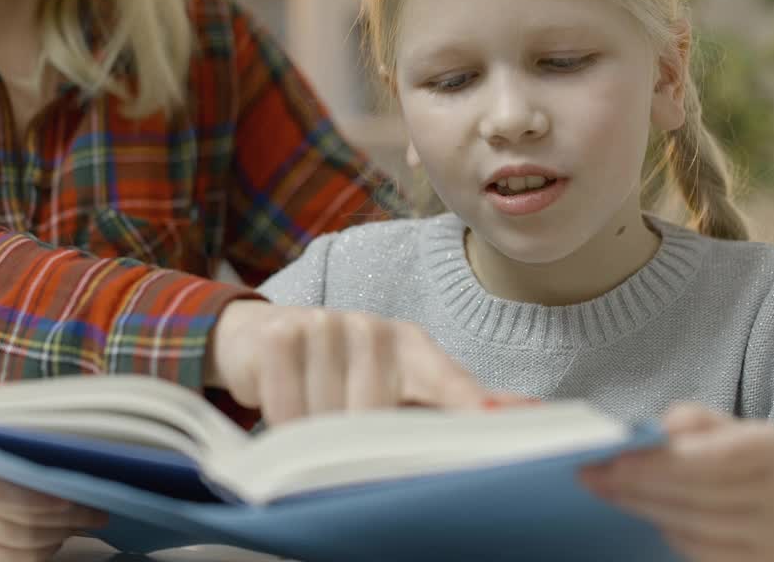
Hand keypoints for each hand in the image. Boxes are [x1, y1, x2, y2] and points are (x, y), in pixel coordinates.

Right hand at [0, 459, 107, 561]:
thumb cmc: (9, 453)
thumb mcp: (19, 440)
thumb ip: (41, 450)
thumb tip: (82, 461)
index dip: (34, 500)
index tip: (67, 499)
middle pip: (18, 526)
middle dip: (66, 520)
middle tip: (97, 512)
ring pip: (24, 549)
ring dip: (61, 536)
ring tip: (83, 520)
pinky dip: (47, 551)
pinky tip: (60, 533)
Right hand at [205, 300, 505, 423]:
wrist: (256, 337)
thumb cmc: (333, 373)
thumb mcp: (385, 386)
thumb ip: (442, 407)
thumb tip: (518, 417)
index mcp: (411, 346)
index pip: (451, 386)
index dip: (476, 410)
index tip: (511, 427)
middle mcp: (373, 330)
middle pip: (380, 422)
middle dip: (360, 447)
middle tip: (344, 443)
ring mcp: (326, 327)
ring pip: (331, 424)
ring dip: (315, 441)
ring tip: (310, 419)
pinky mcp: (282, 336)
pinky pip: (289, 414)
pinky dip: (284, 426)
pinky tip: (284, 407)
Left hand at [579, 404, 773, 561]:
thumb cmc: (734, 457)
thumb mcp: (720, 427)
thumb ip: (690, 420)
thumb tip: (656, 432)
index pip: (717, 455)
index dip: (666, 460)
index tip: (617, 458)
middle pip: (700, 492)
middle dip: (640, 482)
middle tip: (591, 473)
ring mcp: (771, 536)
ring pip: (693, 523)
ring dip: (642, 505)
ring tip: (605, 489)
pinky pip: (697, 550)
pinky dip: (665, 529)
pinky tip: (639, 511)